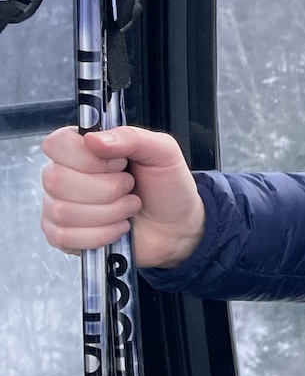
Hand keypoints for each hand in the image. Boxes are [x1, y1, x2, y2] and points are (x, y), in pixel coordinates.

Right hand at [41, 126, 205, 268]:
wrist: (176, 225)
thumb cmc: (166, 186)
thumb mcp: (162, 152)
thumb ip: (131, 137)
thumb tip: (93, 139)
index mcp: (82, 148)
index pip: (57, 144)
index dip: (88, 158)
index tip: (119, 163)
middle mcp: (64, 174)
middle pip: (57, 180)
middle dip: (107, 188)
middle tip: (130, 187)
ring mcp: (58, 206)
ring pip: (63, 211)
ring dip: (109, 212)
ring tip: (129, 206)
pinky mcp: (62, 236)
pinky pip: (65, 237)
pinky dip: (102, 234)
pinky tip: (119, 226)